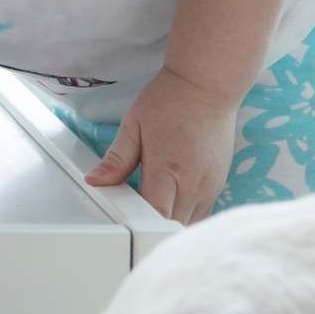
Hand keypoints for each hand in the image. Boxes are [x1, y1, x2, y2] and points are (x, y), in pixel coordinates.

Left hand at [84, 67, 239, 222]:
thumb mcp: (133, 125)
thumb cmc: (170, 101)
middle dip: (151, 227)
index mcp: (169, 168)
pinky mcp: (219, 184)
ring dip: (169, 223)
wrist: (208, 86)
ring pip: (189, 223)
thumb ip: (116, 159)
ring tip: (149, 210)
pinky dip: (184, 215)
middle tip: (130, 217)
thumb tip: (95, 181)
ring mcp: (211, 186)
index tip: (121, 218)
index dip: (137, 222)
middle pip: (172, 224)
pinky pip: (202, 213)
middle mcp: (194, 182)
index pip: (155, 213)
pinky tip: (170, 204)